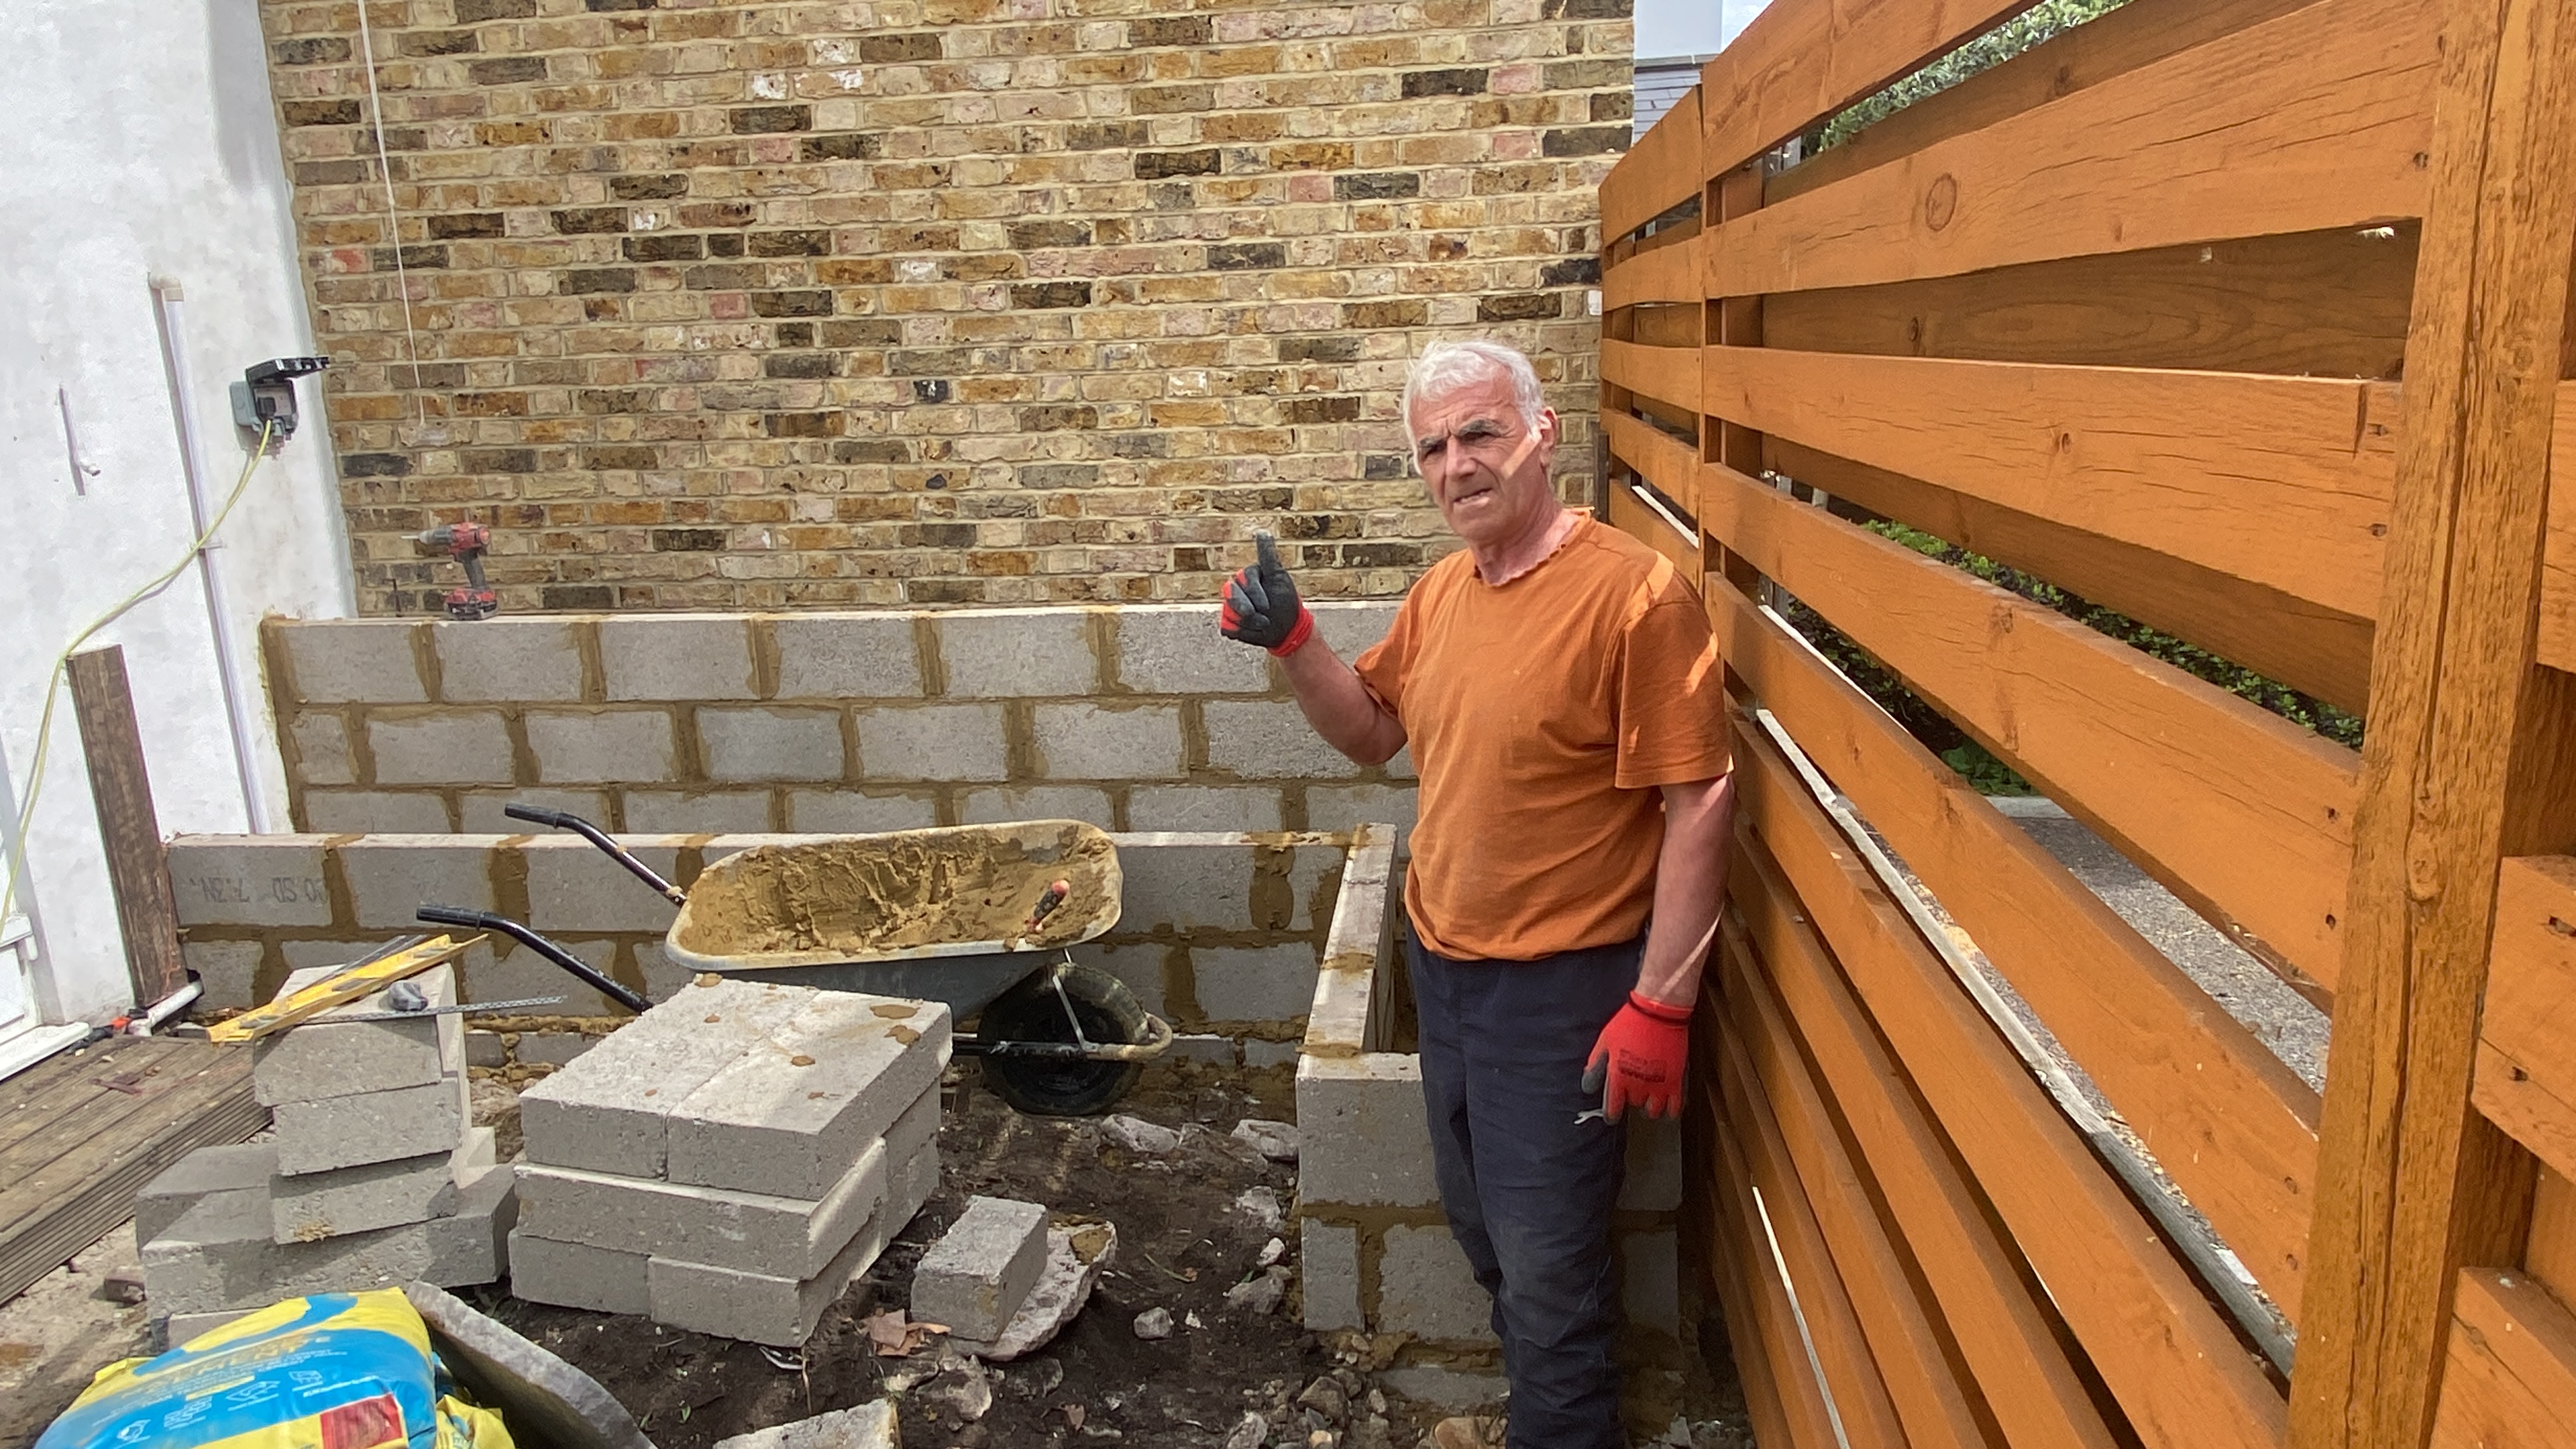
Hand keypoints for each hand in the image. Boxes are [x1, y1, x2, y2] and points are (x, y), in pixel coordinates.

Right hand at [1220, 530, 1314, 655]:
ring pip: (1229, 612)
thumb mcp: (1279, 578)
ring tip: (1263, 623)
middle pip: (1231, 595)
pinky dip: (1241, 631)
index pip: (1244, 578)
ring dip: (1248, 622)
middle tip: (1265, 616)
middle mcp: (1236, 589)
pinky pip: (1227, 627)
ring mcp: (1230, 606)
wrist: (1287, 629)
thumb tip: (1261, 531)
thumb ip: (1268, 556)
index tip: (1267, 604)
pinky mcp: (1228, 623)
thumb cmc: (1284, 601)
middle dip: (1249, 609)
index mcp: (1248, 576)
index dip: (1255, 592)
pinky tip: (1253, 629)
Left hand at [1581, 991, 1692, 1120]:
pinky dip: (1671, 1110)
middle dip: (1632, 1099)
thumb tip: (1588, 1086)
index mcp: (1618, 1076)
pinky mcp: (1676, 1080)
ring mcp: (1659, 1084)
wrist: (1659, 1011)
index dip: (1611, 1114)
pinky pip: (1675, 1106)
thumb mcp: (1605, 1041)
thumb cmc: (1629, 1023)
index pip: (1612, 1107)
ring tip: (1649, 1099)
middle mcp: (1638, 1084)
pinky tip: (1667, 1107)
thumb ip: (1596, 1065)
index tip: (1611, 1117)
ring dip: (1650, 1107)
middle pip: (1634, 1104)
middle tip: (1633, 1090)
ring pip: (1654, 1110)